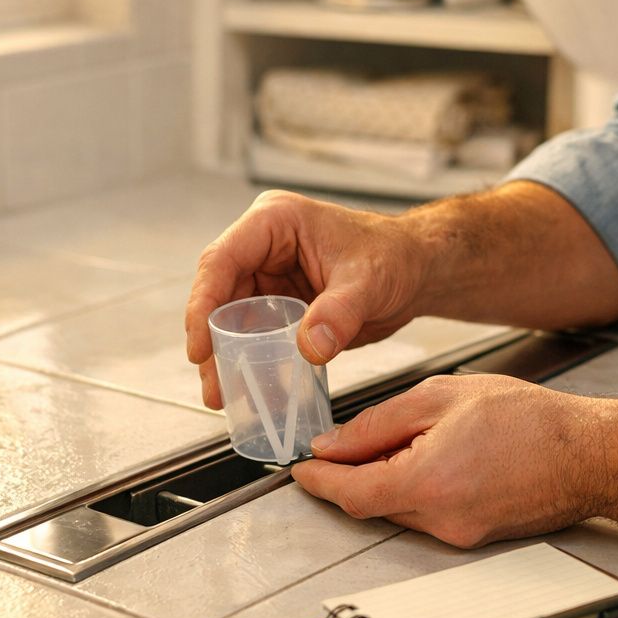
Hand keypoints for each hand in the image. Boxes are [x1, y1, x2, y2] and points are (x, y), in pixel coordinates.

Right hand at [186, 190, 426, 408]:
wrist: (416, 271)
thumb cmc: (395, 255)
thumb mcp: (369, 281)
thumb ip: (339, 312)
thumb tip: (309, 346)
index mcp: (275, 222)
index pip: (222, 260)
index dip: (204, 303)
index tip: (201, 346)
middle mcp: (263, 247)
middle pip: (218, 294)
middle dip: (210, 341)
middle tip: (212, 383)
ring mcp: (269, 276)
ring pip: (230, 318)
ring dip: (224, 357)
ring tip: (223, 396)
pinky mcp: (279, 304)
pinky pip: (254, 334)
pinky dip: (249, 360)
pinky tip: (248, 390)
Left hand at [291, 373, 601, 547]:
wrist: (590, 453)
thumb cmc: (530, 419)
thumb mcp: (441, 397)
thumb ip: (378, 423)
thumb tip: (334, 444)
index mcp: (427, 482)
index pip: (350, 492)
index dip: (318, 481)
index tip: (299, 469)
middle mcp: (440, 520)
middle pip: (372, 503)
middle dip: (352, 474)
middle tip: (345, 443)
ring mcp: (459, 535)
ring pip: (399, 508)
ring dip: (386, 478)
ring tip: (404, 440)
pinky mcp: (475, 538)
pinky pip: (427, 515)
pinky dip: (416, 488)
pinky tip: (433, 458)